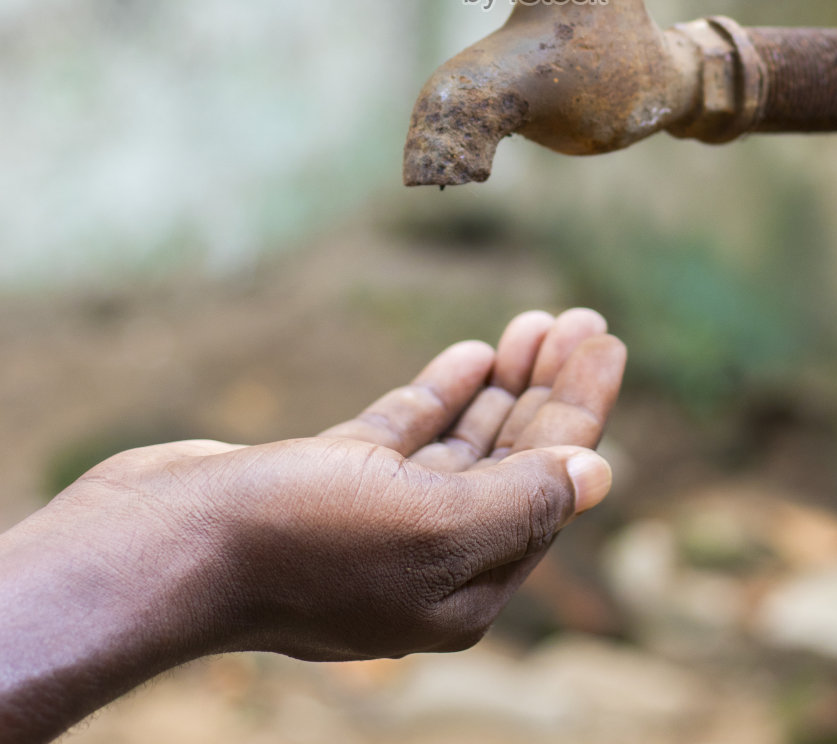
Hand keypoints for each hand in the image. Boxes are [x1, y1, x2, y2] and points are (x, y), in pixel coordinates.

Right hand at [0, 309, 624, 740]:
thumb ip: (521, 500)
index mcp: (462, 587)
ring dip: (504, 383)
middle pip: (512, 461)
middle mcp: (425, 560)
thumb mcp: (430, 526)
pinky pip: (405, 433)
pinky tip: (473, 355)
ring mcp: (372, 519)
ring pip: (462, 443)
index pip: (546, 485)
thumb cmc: (297, 541)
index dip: (581, 409)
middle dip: (551, 390)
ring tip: (539, 321)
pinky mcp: (326, 482)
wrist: (162, 544)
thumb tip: (599, 474)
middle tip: (584, 317)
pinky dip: (443, 393)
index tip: (606, 339)